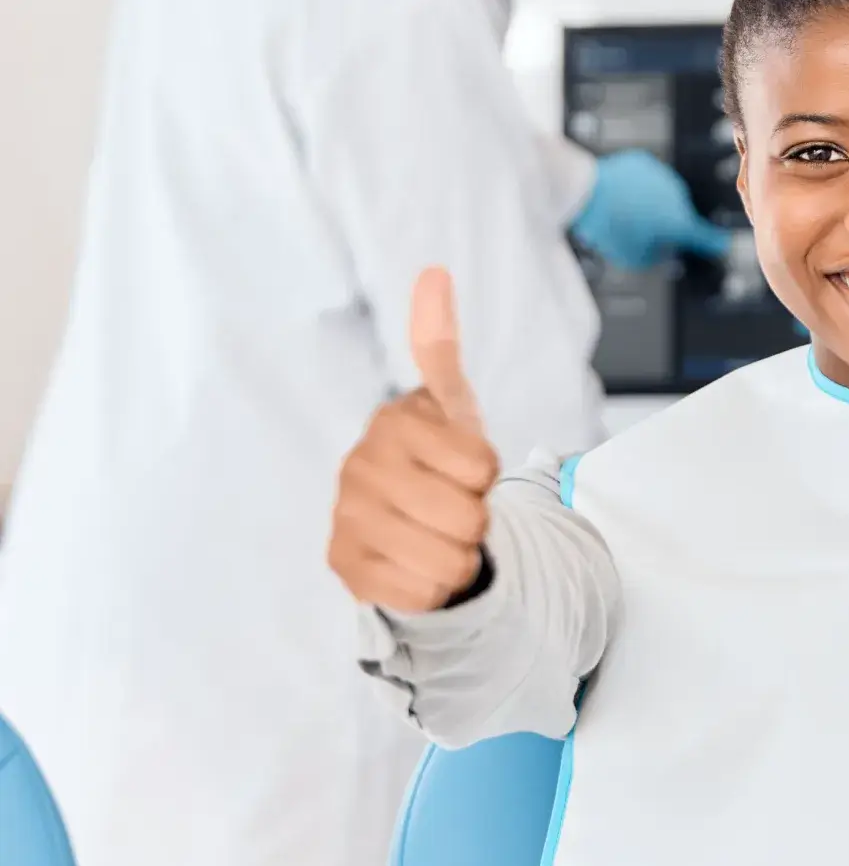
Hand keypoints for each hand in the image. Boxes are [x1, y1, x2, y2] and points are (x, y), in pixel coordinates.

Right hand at [328, 268, 499, 613]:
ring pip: (448, 559)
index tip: (467, 467)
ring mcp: (345, 519)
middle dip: (477, 519)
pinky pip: (422, 593)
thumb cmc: (437, 459)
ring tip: (439, 534)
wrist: (407, 521)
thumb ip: (440, 346)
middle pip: (468, 517)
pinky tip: (418, 563)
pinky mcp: (344, 568)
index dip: (487, 473)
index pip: (481, 466)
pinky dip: (435, 587)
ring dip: (459, 555)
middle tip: (455, 507)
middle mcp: (358, 467)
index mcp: (391, 423)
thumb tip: (434, 272)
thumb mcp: (450, 405)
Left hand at [569, 149, 731, 271]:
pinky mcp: (644, 163)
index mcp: (678, 222)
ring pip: (661, 196)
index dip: (714, 243)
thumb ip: (655, 257)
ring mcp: (662, 176)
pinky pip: (646, 179)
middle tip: (637, 233)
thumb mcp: (631, 257)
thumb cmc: (607, 227)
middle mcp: (677, 196)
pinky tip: (619, 194)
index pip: (704, 236)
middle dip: (663, 224)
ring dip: (649, 204)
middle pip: (676, 216)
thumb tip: (663, 249)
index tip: (724, 245)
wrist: (584, 189)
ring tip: (621, 212)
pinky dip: (636, 187)